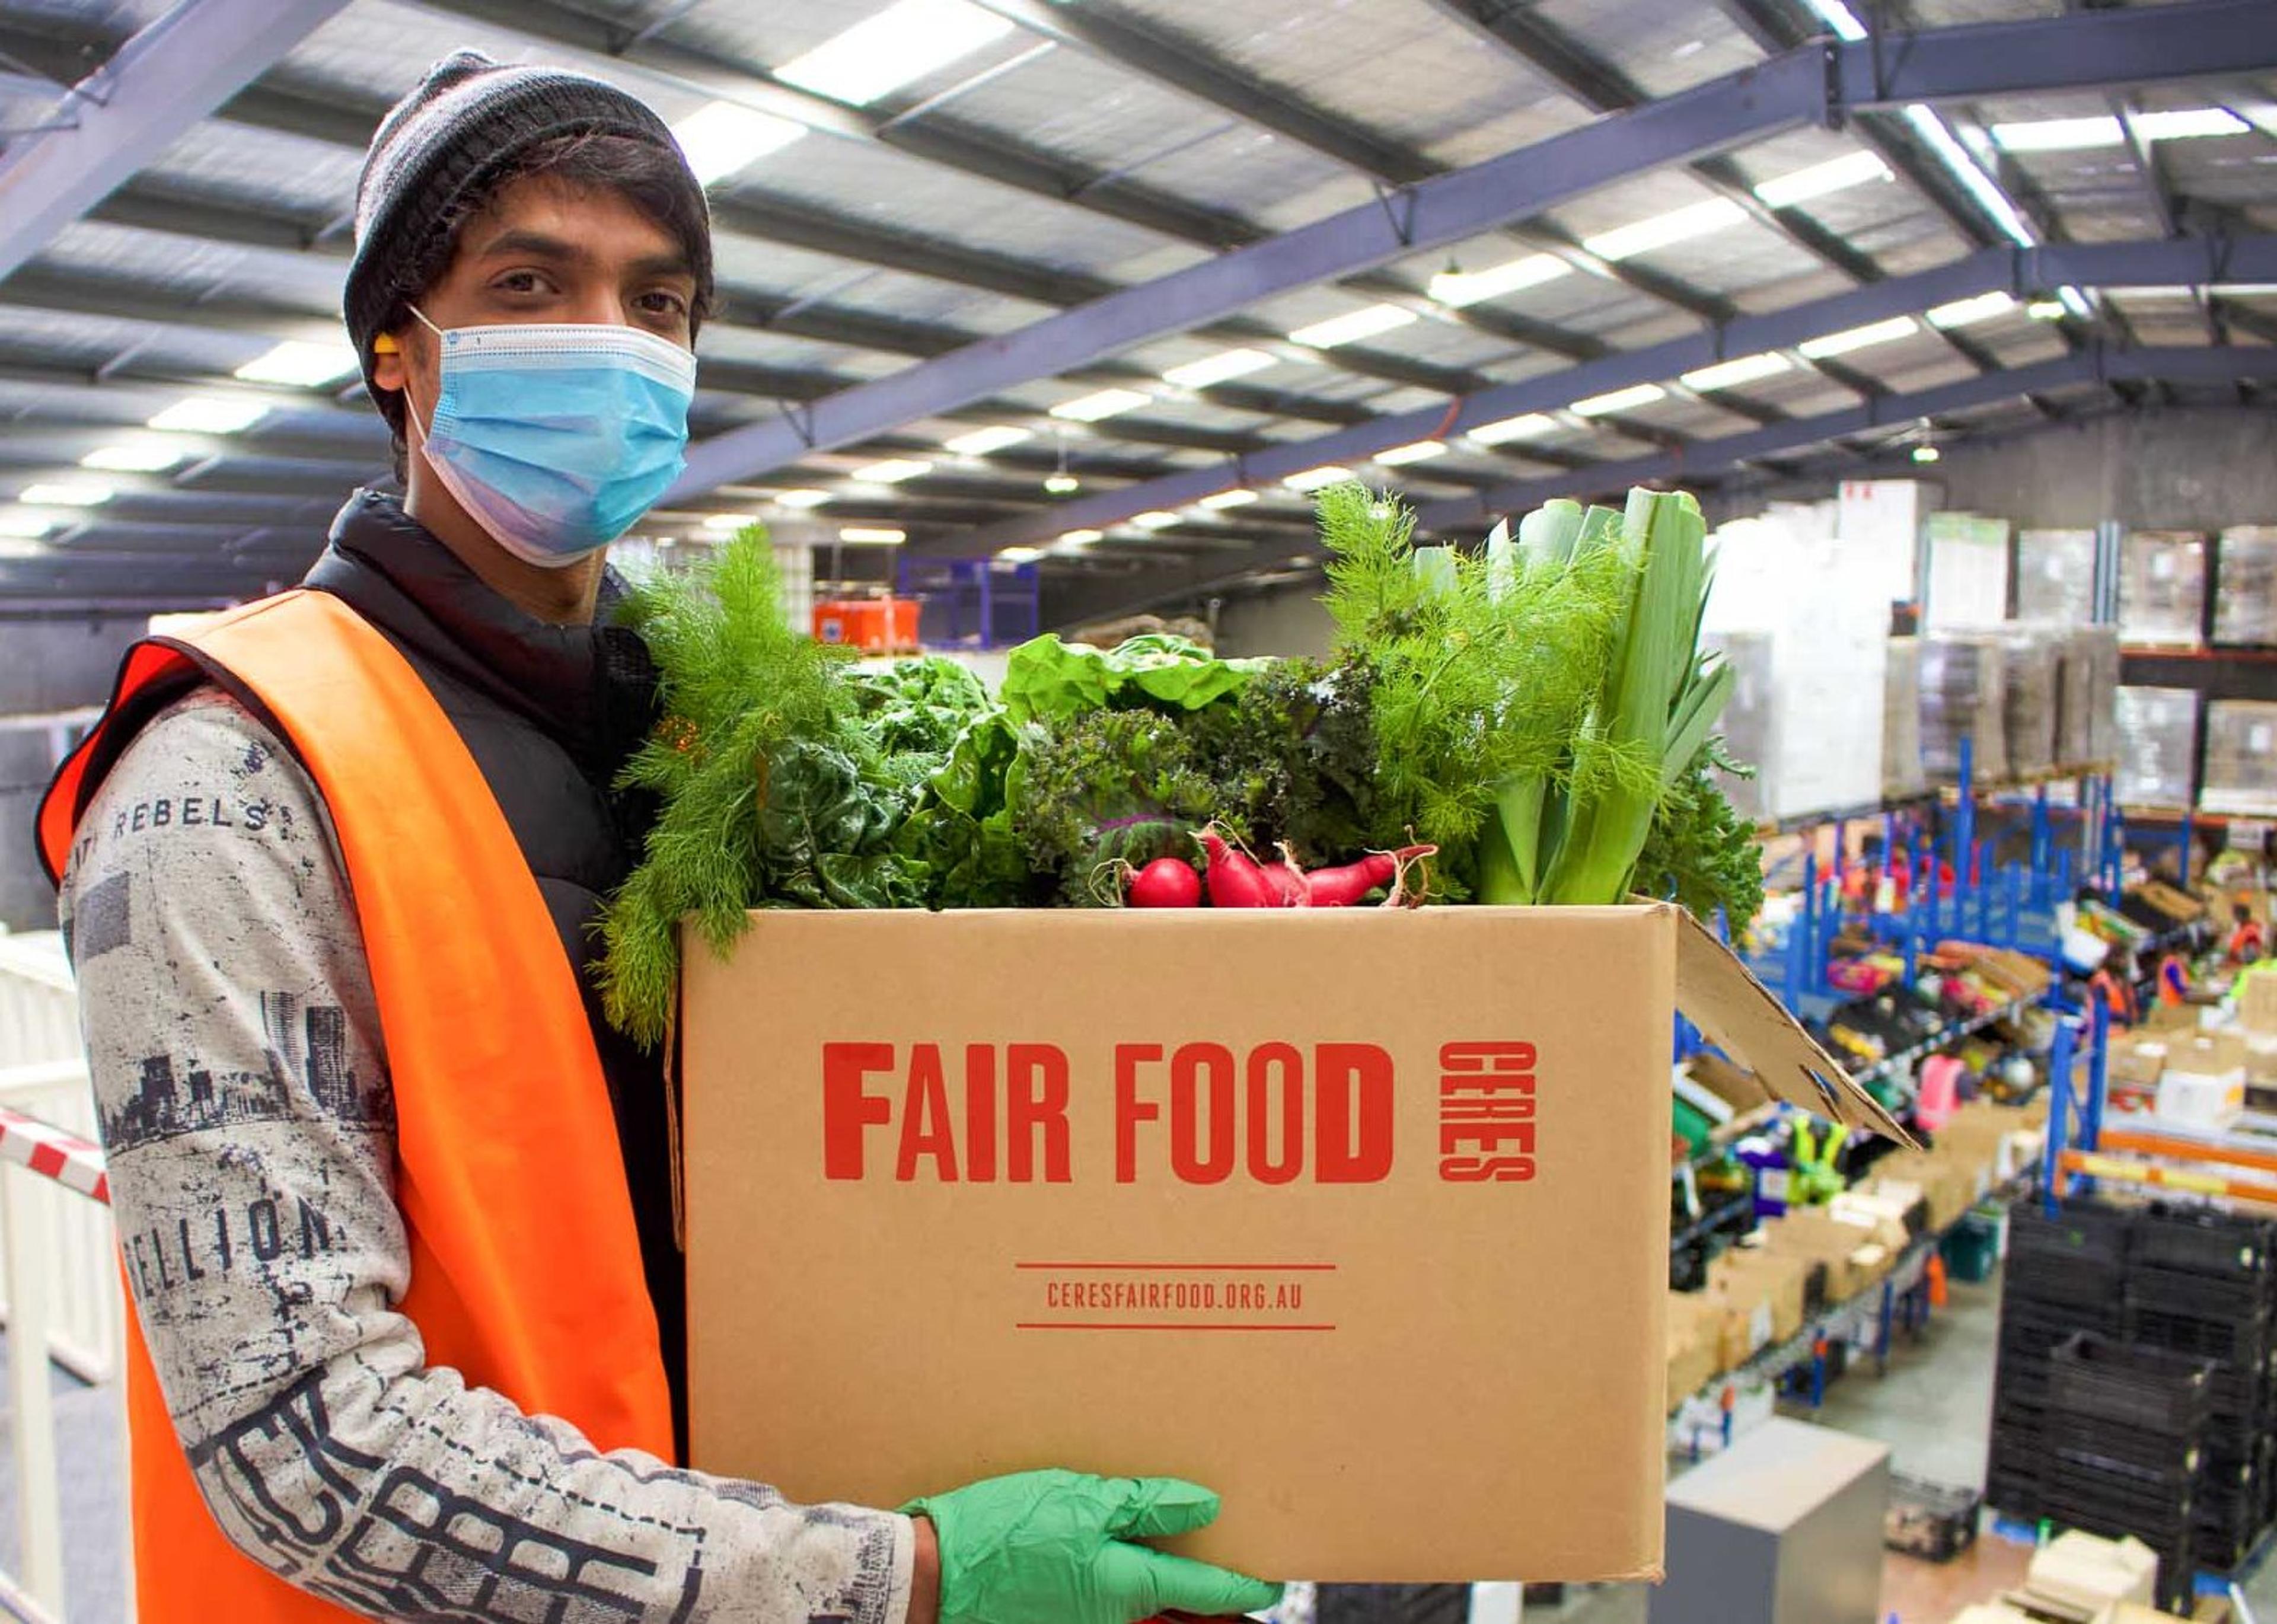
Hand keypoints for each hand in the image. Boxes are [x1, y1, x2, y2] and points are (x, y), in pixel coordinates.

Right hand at [903, 1470, 1281, 1623]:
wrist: (931, 1572)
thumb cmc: (1003, 1530)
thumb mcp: (1081, 1499)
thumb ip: (1146, 1504)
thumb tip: (1204, 1506)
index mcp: (1127, 1584)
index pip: (1208, 1591)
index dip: (1246, 1586)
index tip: (1272, 1583)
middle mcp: (1114, 1614)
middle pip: (1177, 1599)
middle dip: (1204, 1583)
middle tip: (1230, 1562)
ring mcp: (1085, 1619)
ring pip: (1140, 1595)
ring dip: (1159, 1573)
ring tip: (1168, 1535)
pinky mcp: (1060, 1612)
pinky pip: (1106, 1594)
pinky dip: (1120, 1570)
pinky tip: (1112, 1539)